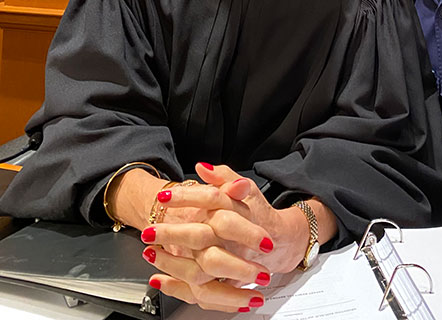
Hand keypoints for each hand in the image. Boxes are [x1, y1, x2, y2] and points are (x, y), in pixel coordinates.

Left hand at [143, 164, 336, 311]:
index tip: (162, 197)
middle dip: (171, 235)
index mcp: (235, 210)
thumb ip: (224, 176)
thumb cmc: (257, 213)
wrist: (277, 242)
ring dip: (170, 263)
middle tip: (148, 231)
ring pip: (198, 268)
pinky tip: (159, 279)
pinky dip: (177, 287)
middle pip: (200, 236)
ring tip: (150, 254)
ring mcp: (229, 262)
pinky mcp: (226, 281)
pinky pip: (201, 290)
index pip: (209, 199)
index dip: (184, 197)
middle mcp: (231, 238)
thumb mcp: (246, 188)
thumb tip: (202, 167)